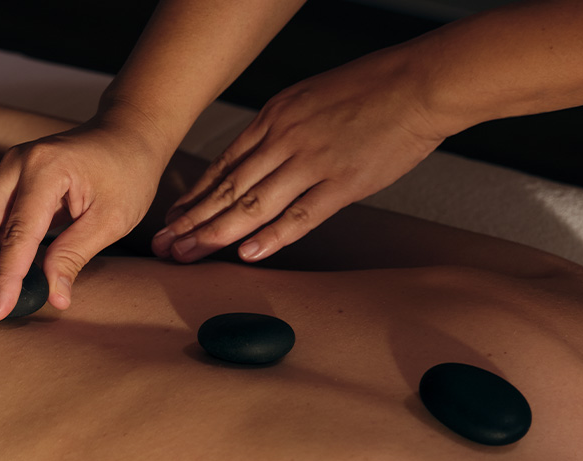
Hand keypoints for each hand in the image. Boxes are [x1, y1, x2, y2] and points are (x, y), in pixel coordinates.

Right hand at [0, 118, 164, 323]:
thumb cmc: (126, 175)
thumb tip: (55, 297)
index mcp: (45, 170)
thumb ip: (75, 254)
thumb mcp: (112, 219)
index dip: (4, 276)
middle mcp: (14, 166)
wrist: (125, 136)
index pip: (17, 233)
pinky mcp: (4, 184)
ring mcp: (4, 172)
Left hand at [152, 43, 445, 263]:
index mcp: (275, 118)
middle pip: (227, 188)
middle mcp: (284, 139)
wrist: (418, 83)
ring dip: (217, 233)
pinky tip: (248, 254)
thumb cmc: (370, 90)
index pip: (224, 165)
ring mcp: (312, 161)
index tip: (173, 219)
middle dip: (191, 221)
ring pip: (253, 204)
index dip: (195, 197)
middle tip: (164, 247)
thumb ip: (282, 130)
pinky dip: (273, 236)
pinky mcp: (342, 183)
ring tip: (189, 255)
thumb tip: (261, 159)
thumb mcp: (310, 99)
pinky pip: (301, 215)